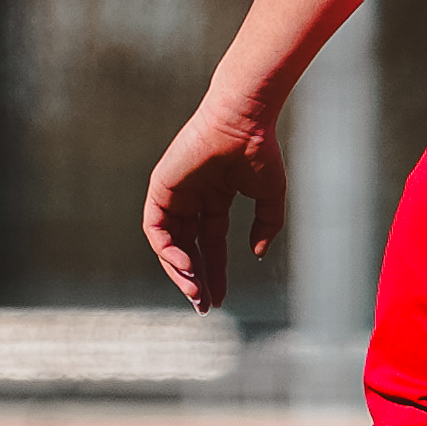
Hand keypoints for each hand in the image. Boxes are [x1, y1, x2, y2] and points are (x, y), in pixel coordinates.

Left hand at [143, 95, 285, 311]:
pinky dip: (167, 250)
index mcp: (215, 198)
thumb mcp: (269, 196)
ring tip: (195, 291)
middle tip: (204, 305)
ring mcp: (175, 193)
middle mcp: (192, 198)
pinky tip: (186, 266)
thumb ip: (265, 225)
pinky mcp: (161, 186)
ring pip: (169, 243)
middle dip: (195, 279)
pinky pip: (156, 227)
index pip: (211, 244)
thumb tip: (257, 254)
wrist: (243, 120)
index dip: (215, 273)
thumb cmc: (260, 150)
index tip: (219, 300)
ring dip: (180, 270)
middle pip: (188, 249)